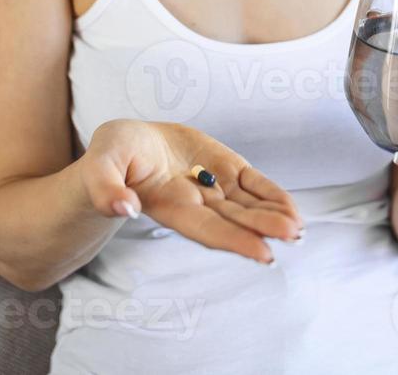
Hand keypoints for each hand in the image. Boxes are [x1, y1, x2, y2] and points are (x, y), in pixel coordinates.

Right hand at [80, 119, 304, 264]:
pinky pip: (253, 185)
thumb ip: (106, 188)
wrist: (128, 143)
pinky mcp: (225, 167)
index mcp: (170, 207)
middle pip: (234, 221)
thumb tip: (123, 208)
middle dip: (263, 228)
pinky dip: (272, 195)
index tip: (263, 253)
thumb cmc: (109, 157)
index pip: (206, 229)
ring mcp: (214, 185)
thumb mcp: (100, 166)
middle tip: (292, 234)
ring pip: (248, 206)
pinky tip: (291, 209)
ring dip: (273, 216)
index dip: (234, 240)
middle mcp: (197, 203)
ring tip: (297, 226)